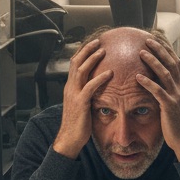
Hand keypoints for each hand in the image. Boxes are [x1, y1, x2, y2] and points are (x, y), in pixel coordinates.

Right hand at [52, 39, 110, 157]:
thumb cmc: (78, 124)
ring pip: (81, 70)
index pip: (74, 64)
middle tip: (98, 41)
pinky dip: (100, 78)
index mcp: (70, 87)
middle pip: (76, 62)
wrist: (69, 138)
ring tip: (103, 50)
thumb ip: (88, 94)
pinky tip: (110, 72)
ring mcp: (74, 94)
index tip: (92, 44)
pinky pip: (90, 87)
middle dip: (87, 50)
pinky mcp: (80, 103)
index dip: (82, 53)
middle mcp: (70, 88)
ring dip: (92, 58)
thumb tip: (100, 89)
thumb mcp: (82, 105)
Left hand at [135, 37, 179, 161]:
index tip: (157, 39)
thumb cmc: (176, 124)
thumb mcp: (174, 104)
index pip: (175, 62)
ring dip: (153, 61)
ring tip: (141, 52)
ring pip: (165, 73)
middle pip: (171, 63)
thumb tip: (157, 84)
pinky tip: (137, 77)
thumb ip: (168, 92)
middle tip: (148, 39)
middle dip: (160, 49)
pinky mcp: (169, 106)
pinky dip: (148, 82)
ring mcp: (176, 96)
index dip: (167, 50)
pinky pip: (158, 91)